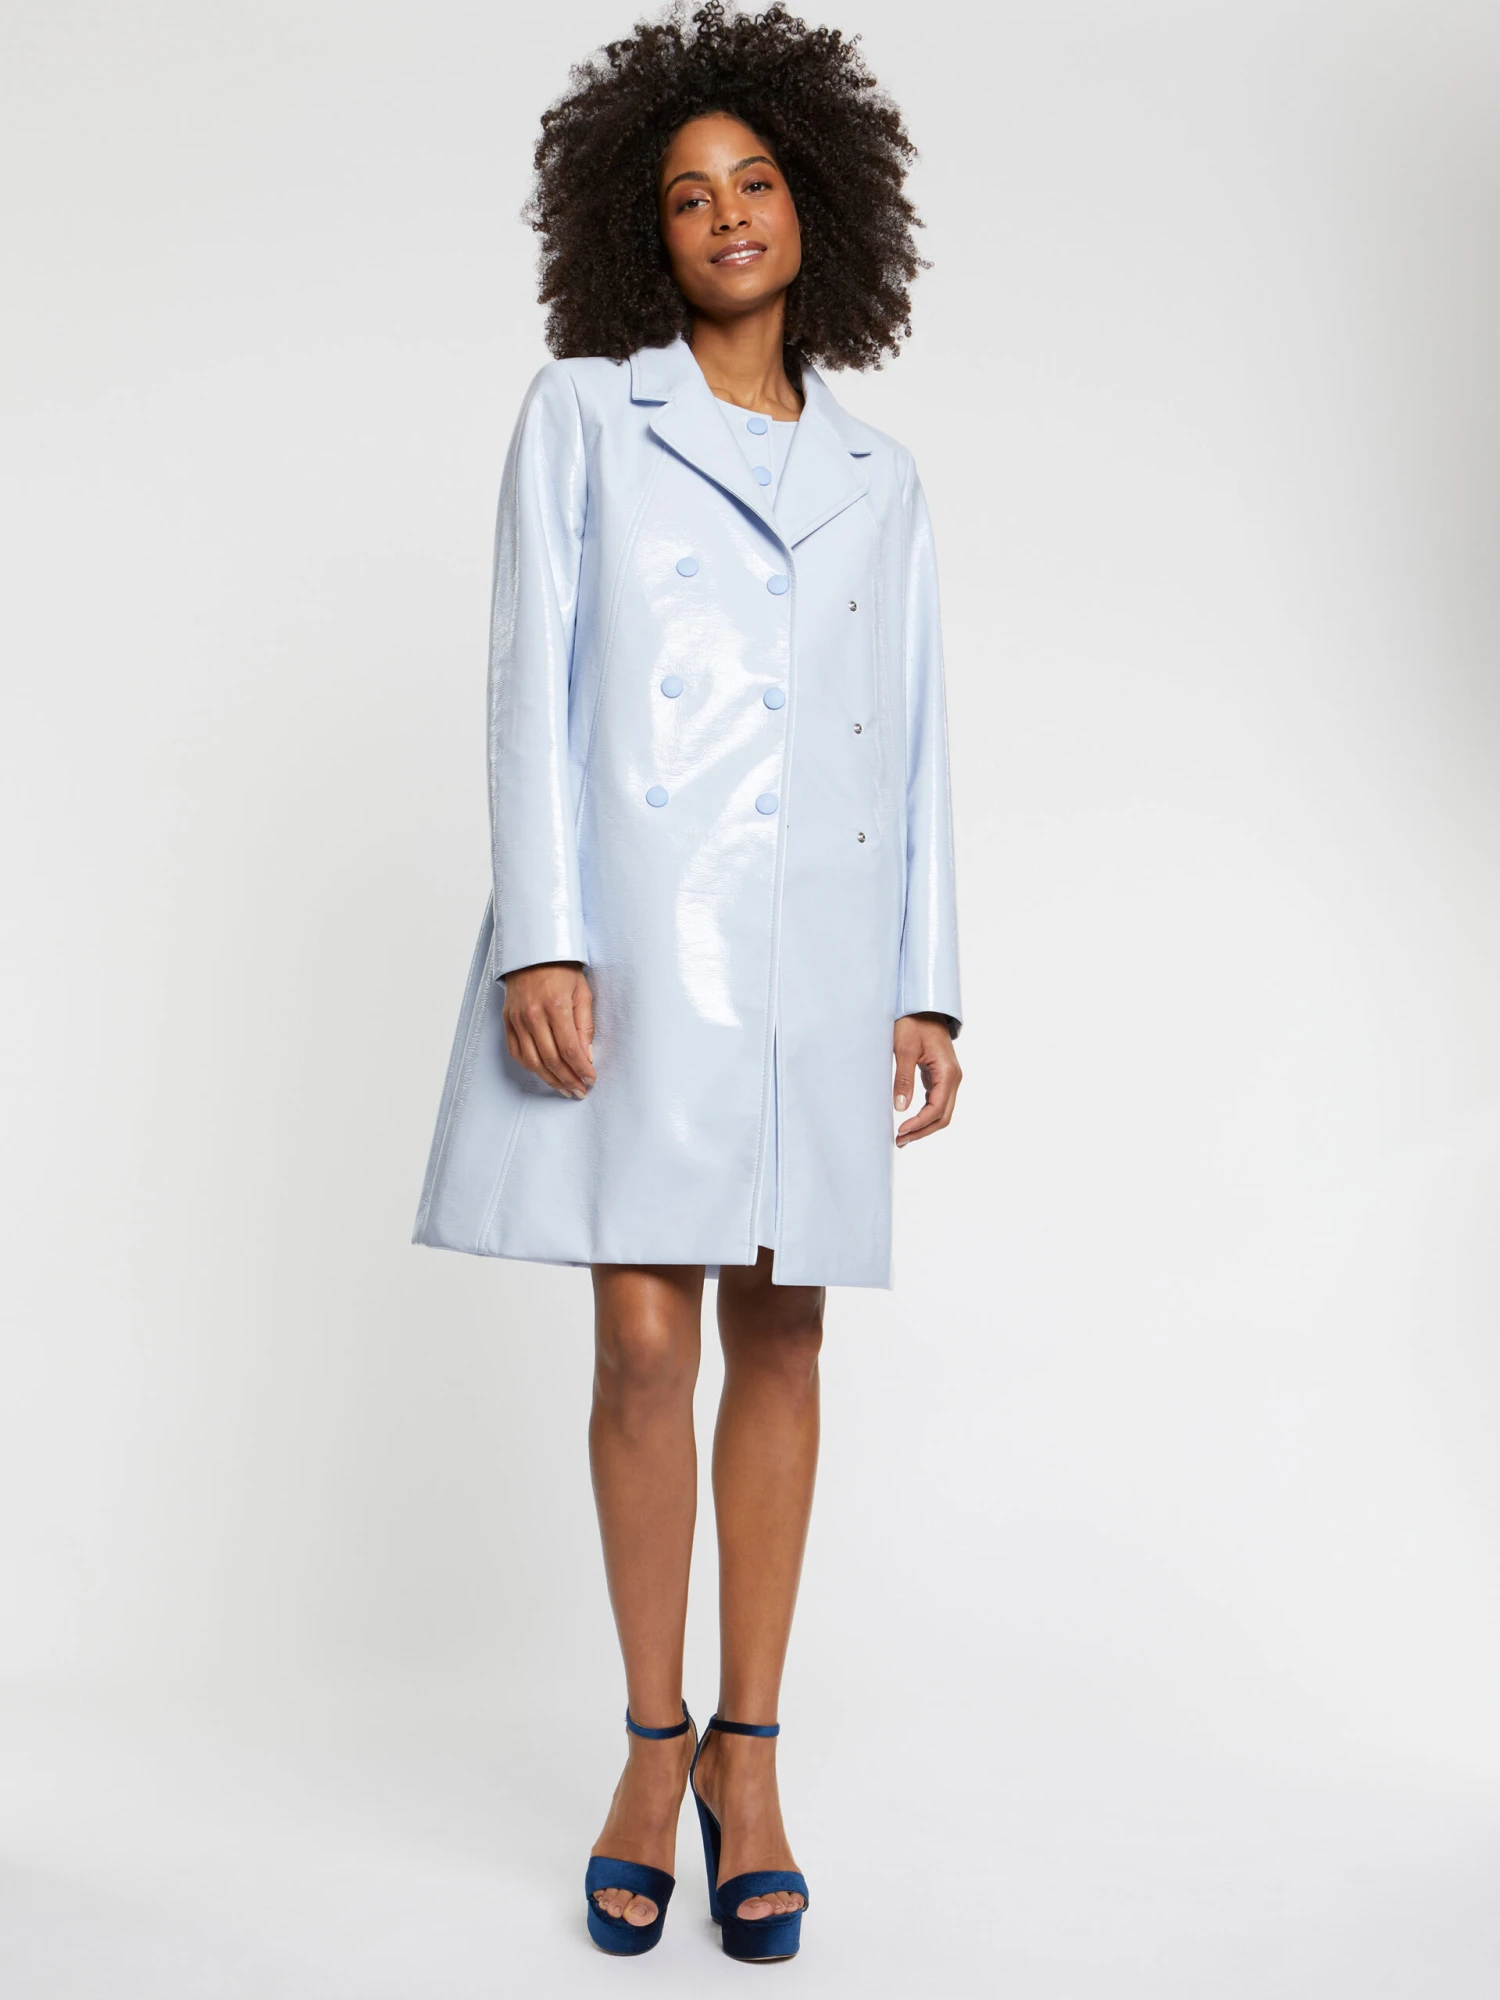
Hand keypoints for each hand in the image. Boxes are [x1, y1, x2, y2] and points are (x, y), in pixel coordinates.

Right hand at [501, 962, 595, 1097]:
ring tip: (565, 1089)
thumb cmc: (562, 970)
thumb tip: (588, 1056)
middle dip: (568, 1080)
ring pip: (533, 1061)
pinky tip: (544, 1074)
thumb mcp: (582, 993)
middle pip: (551, 1059)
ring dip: (550, 1079)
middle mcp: (533, 1015)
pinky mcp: (507, 1021)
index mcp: (555, 1006)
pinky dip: (531, 1067)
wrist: (532, 952)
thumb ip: (585, 1026)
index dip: (581, 1069)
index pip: (570, 1049)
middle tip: (579, 1091)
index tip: (591, 1079)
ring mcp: (517, 1019)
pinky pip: (517, 1052)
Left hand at [892, 1013, 960, 1145]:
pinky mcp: (941, 1077)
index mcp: (948, 1072)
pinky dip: (925, 1115)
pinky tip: (910, 1122)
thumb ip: (903, 1078)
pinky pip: (937, 1102)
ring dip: (924, 1126)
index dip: (919, 1124)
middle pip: (943, 1116)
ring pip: (941, 1111)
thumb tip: (901, 1107)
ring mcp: (949, 1078)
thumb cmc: (914, 1022)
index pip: (937, 1108)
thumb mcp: (904, 1048)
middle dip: (922, 1131)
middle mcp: (953, 1077)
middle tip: (900, 1141)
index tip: (900, 1131)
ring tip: (903, 1137)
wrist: (924, 1007)